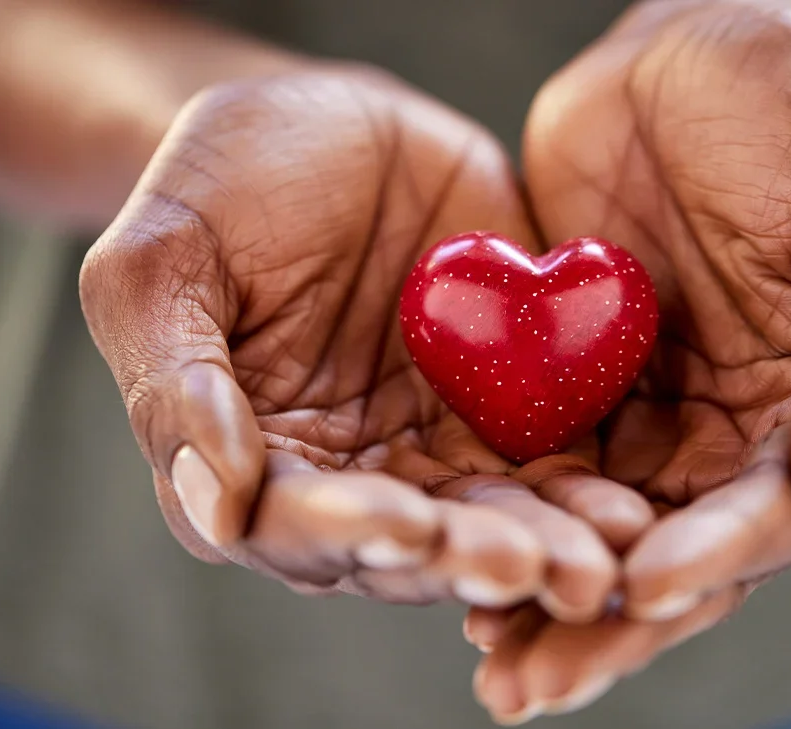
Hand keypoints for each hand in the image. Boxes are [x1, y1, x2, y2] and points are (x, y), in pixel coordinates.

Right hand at [79, 68, 653, 618]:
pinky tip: (630, 514)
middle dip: (466, 558)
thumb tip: (216, 509)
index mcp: (248, 463)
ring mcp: (432, 453)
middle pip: (406, 548)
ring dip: (544, 551)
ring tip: (595, 562)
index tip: (405, 524)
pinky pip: (552, 466)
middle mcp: (347, 481)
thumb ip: (176, 381)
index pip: (288, 524)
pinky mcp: (508, 415)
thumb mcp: (160, 260)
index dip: (345, 531)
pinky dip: (588, 497)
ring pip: (490, 524)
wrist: (330, 125)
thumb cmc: (222, 183)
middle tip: (527, 566)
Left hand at [471, 1, 790, 719]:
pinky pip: (538, 467)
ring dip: (545, 596)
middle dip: (609, 621)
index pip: (776, 513)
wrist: (701, 43)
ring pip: (601, 532)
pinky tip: (447, 555)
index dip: (717, 557)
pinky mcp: (577, 385)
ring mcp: (654, 416)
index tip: (643, 587)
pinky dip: (502, 519)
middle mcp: (737, 435)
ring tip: (484, 656)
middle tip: (533, 682)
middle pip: (679, 555)